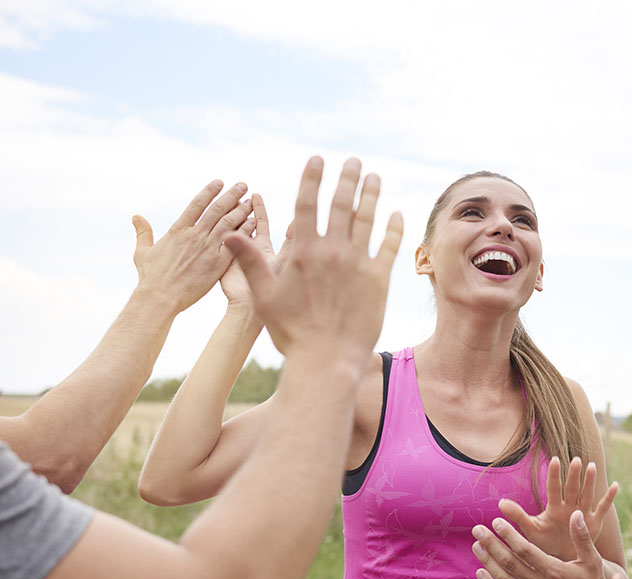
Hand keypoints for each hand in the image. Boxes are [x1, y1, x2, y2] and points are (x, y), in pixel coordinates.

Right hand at [132, 180, 252, 312]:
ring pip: (228, 223)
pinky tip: (254, 223)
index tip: (219, 182)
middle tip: (243, 185)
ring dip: (241, 210)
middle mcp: (195, 235)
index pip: (197, 204)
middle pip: (217, 209)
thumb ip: (143, 232)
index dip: (209, 191)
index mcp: (178, 230)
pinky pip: (235, 243)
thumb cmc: (151, 277)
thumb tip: (136, 216)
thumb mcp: (144, 251)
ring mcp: (207, 248)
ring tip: (252, 200)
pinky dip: (245, 231)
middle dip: (231, 195)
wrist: (161, 297)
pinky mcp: (218, 262)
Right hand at [224, 157, 402, 361]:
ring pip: (367, 220)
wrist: (326, 359)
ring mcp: (357, 264)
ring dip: (372, 195)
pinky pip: (388, 247)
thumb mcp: (264, 296)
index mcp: (303, 251)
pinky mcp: (378, 280)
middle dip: (347, 178)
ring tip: (375, 178)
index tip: (318, 159)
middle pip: (341, 205)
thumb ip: (250, 261)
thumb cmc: (291, 332)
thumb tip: (228, 235)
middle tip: (353, 161)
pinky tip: (396, 214)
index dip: (313, 179)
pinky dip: (393, 228)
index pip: (307, 204)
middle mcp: (332, 251)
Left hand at [473, 509, 623, 578]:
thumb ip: (582, 537)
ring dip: (487, 561)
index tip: (496, 521)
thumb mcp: (593, 560)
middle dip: (491, 544)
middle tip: (477, 529)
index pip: (524, 549)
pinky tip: (481, 572)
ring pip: (503, 578)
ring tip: (476, 545)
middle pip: (508, 562)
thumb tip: (575, 514)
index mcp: (554, 570)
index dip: (508, 534)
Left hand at [497, 456, 617, 558]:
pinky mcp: (595, 524)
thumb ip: (518, 516)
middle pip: (572, 488)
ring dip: (590, 481)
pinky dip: (609, 498)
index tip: (555, 459)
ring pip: (588, 494)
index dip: (555, 475)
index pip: (554, 489)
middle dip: (574, 475)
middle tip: (576, 460)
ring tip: (592, 466)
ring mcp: (583, 514)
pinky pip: (603, 509)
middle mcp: (569, 507)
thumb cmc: (545, 545)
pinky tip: (616, 485)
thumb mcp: (532, 530)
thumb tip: (499, 503)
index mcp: (554, 508)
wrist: (562, 562)